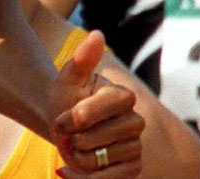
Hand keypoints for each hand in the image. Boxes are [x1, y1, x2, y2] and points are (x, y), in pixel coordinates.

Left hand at [50, 31, 142, 176]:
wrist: (66, 128)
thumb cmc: (67, 100)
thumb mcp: (68, 79)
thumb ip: (82, 59)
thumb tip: (97, 34)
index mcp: (122, 96)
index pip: (100, 109)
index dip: (76, 116)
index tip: (63, 118)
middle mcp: (135, 121)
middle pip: (96, 137)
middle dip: (72, 138)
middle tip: (66, 134)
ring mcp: (136, 146)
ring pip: (99, 160)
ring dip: (76, 157)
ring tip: (74, 147)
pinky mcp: (132, 168)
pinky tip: (68, 172)